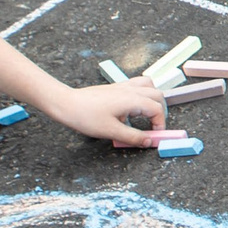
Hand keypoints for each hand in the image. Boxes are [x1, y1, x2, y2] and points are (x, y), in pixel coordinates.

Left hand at [45, 78, 168, 145]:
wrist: (67, 103)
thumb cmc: (86, 116)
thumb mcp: (111, 131)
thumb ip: (133, 137)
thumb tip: (149, 141)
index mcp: (132, 99)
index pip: (157, 109)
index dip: (160, 123)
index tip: (154, 135)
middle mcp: (130, 90)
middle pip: (157, 95)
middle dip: (160, 111)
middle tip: (154, 126)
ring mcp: (123, 86)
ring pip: (149, 85)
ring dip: (153, 99)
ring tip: (147, 113)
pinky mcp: (115, 87)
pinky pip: (136, 85)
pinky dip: (141, 95)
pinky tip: (130, 109)